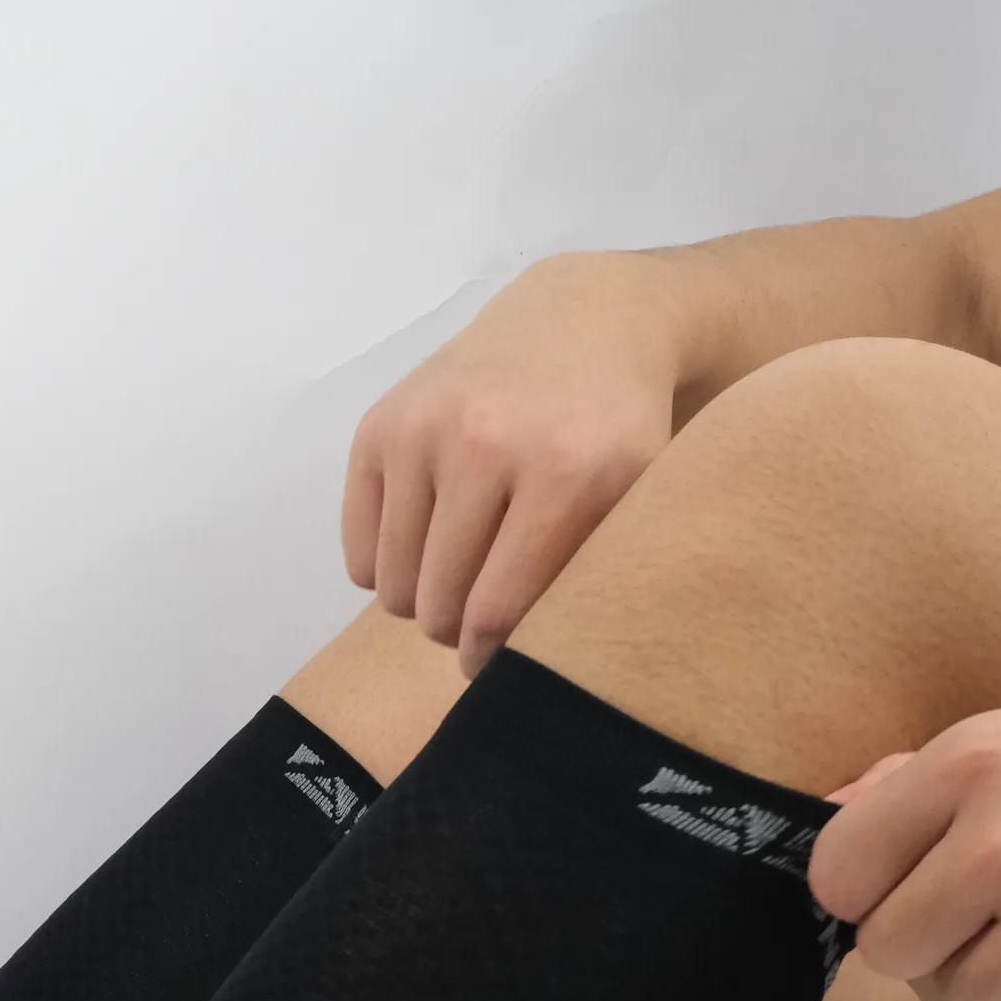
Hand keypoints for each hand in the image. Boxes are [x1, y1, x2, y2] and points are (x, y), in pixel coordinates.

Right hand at [341, 254, 684, 674]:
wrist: (584, 319)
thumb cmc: (620, 431)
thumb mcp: (640, 498)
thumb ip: (595, 581)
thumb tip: (534, 681)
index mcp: (568, 470)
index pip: (500, 612)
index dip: (494, 660)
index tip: (500, 669)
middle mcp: (487, 441)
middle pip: (439, 606)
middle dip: (456, 634)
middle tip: (479, 625)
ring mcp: (425, 429)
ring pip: (394, 586)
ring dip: (421, 605)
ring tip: (457, 587)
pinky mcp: (380, 426)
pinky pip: (359, 550)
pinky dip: (384, 569)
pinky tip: (426, 548)